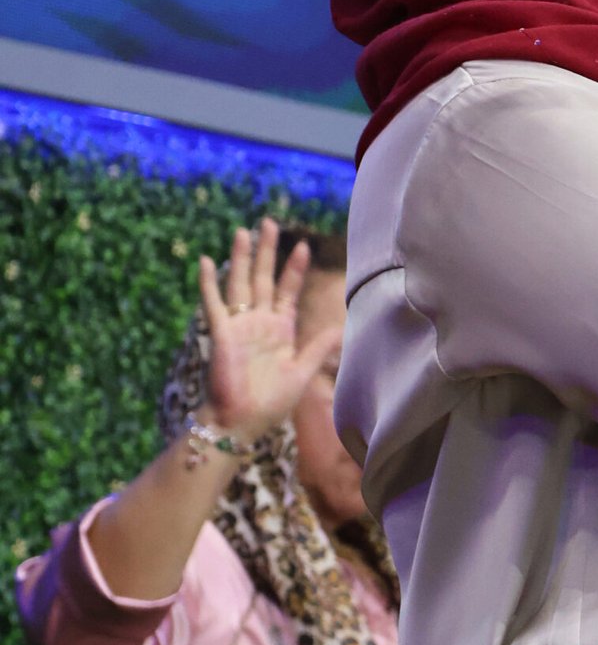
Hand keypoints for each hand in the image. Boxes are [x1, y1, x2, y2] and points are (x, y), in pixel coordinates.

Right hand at [196, 219, 340, 445]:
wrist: (243, 422)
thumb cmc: (271, 402)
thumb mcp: (303, 372)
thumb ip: (320, 348)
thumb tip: (343, 328)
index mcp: (280, 329)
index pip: (287, 291)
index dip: (294, 269)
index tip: (302, 246)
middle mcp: (258, 322)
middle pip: (263, 278)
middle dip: (267, 251)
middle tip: (269, 222)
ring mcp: (239, 325)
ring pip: (240, 283)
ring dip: (241, 258)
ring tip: (243, 231)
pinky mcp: (221, 333)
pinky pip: (213, 303)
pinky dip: (209, 283)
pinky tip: (206, 261)